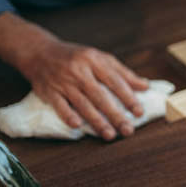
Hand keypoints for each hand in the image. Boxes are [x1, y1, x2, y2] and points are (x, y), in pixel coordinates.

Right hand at [0, 13, 147, 140]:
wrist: (40, 52)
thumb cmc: (77, 57)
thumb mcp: (100, 58)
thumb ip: (123, 73)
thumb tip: (145, 86)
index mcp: (95, 61)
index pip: (115, 81)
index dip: (128, 98)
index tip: (139, 113)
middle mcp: (79, 71)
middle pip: (100, 96)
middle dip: (115, 115)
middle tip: (128, 130)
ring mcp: (63, 82)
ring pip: (82, 103)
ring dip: (96, 121)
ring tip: (110, 135)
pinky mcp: (48, 91)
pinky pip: (59, 105)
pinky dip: (67, 115)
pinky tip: (78, 126)